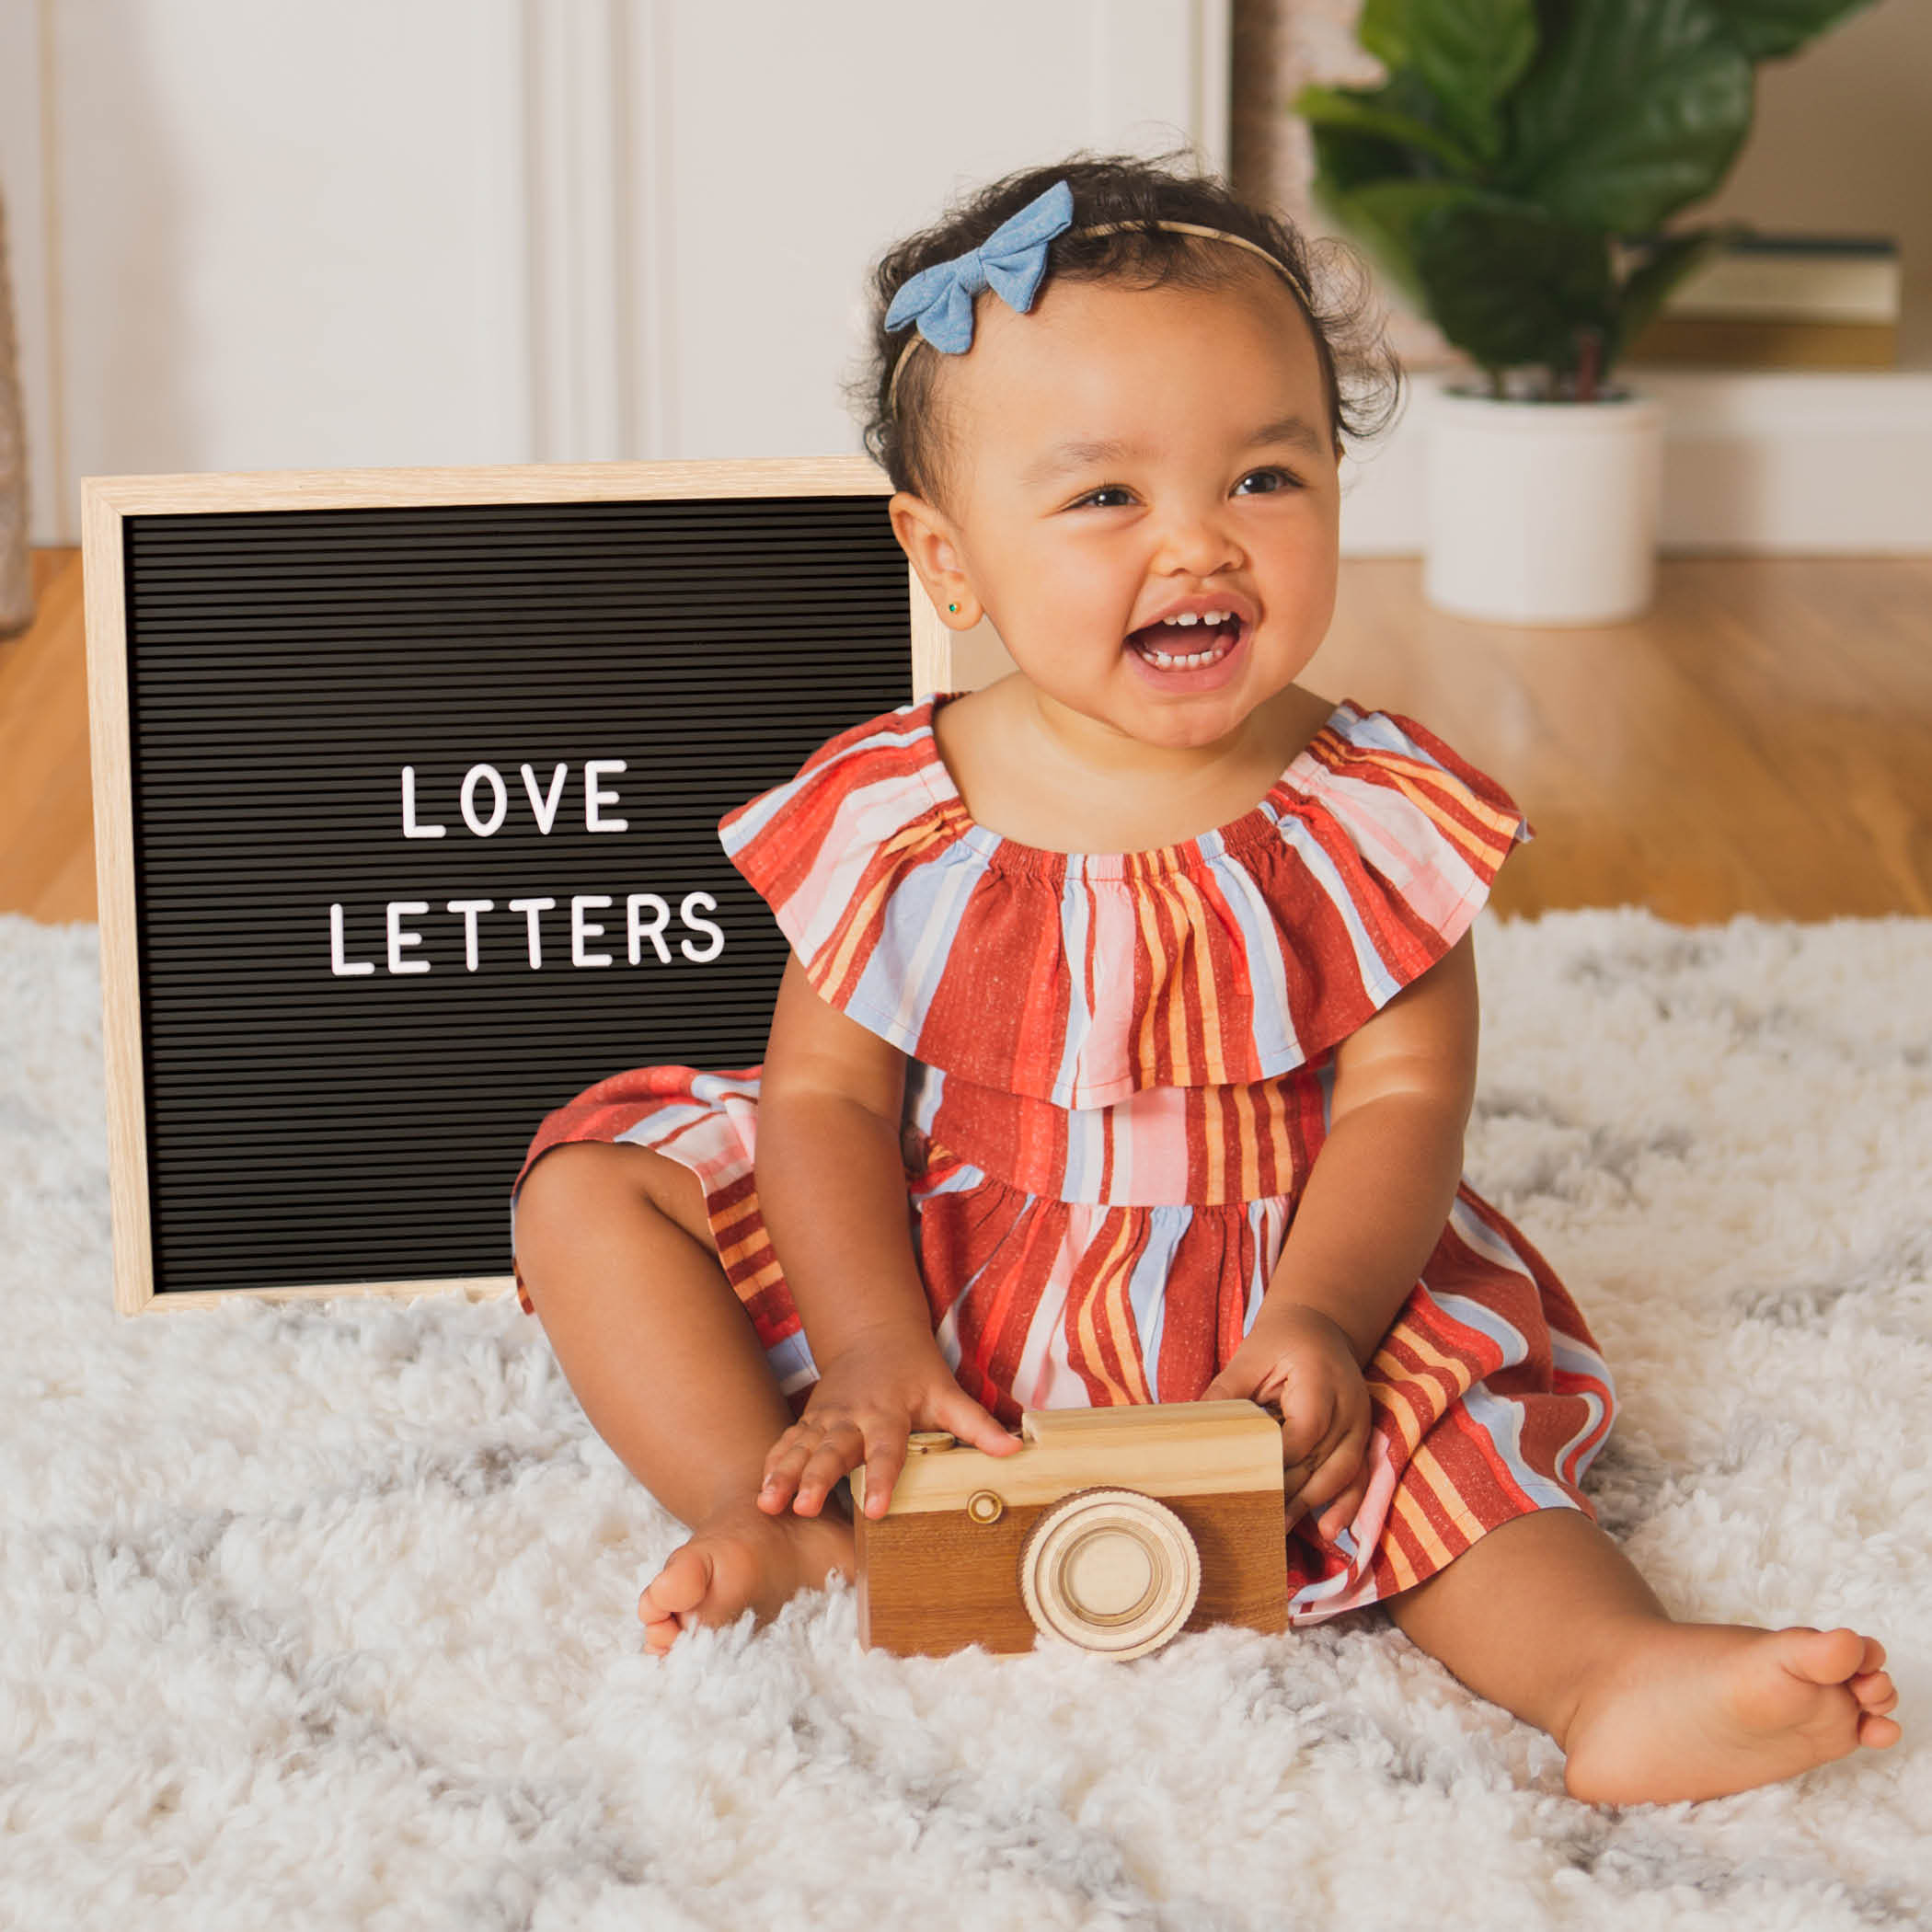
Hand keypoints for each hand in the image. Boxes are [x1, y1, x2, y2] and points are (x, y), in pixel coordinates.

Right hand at [758, 1325, 1020, 1521]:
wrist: (875, 1335)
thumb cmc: (917, 1372)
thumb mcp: (948, 1393)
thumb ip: (978, 1424)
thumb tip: (1016, 1449)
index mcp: (889, 1413)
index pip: (887, 1450)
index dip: (882, 1479)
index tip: (876, 1510)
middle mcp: (853, 1416)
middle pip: (833, 1450)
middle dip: (816, 1478)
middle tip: (803, 1507)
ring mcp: (826, 1418)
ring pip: (802, 1447)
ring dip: (784, 1474)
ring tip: (768, 1503)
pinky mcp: (810, 1420)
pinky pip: (788, 1442)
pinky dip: (773, 1463)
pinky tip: (761, 1489)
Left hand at [1202, 1304, 1372, 1544]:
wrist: (1321, 1326)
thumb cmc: (1282, 1340)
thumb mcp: (1250, 1357)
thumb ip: (1226, 1393)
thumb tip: (1194, 1428)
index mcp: (1320, 1381)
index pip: (1303, 1434)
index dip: (1278, 1462)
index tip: (1248, 1483)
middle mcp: (1348, 1406)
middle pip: (1321, 1461)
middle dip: (1290, 1493)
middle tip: (1256, 1520)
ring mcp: (1360, 1424)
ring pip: (1342, 1476)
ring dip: (1312, 1506)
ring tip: (1279, 1529)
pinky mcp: (1362, 1438)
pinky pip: (1359, 1477)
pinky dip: (1346, 1506)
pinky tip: (1327, 1532)